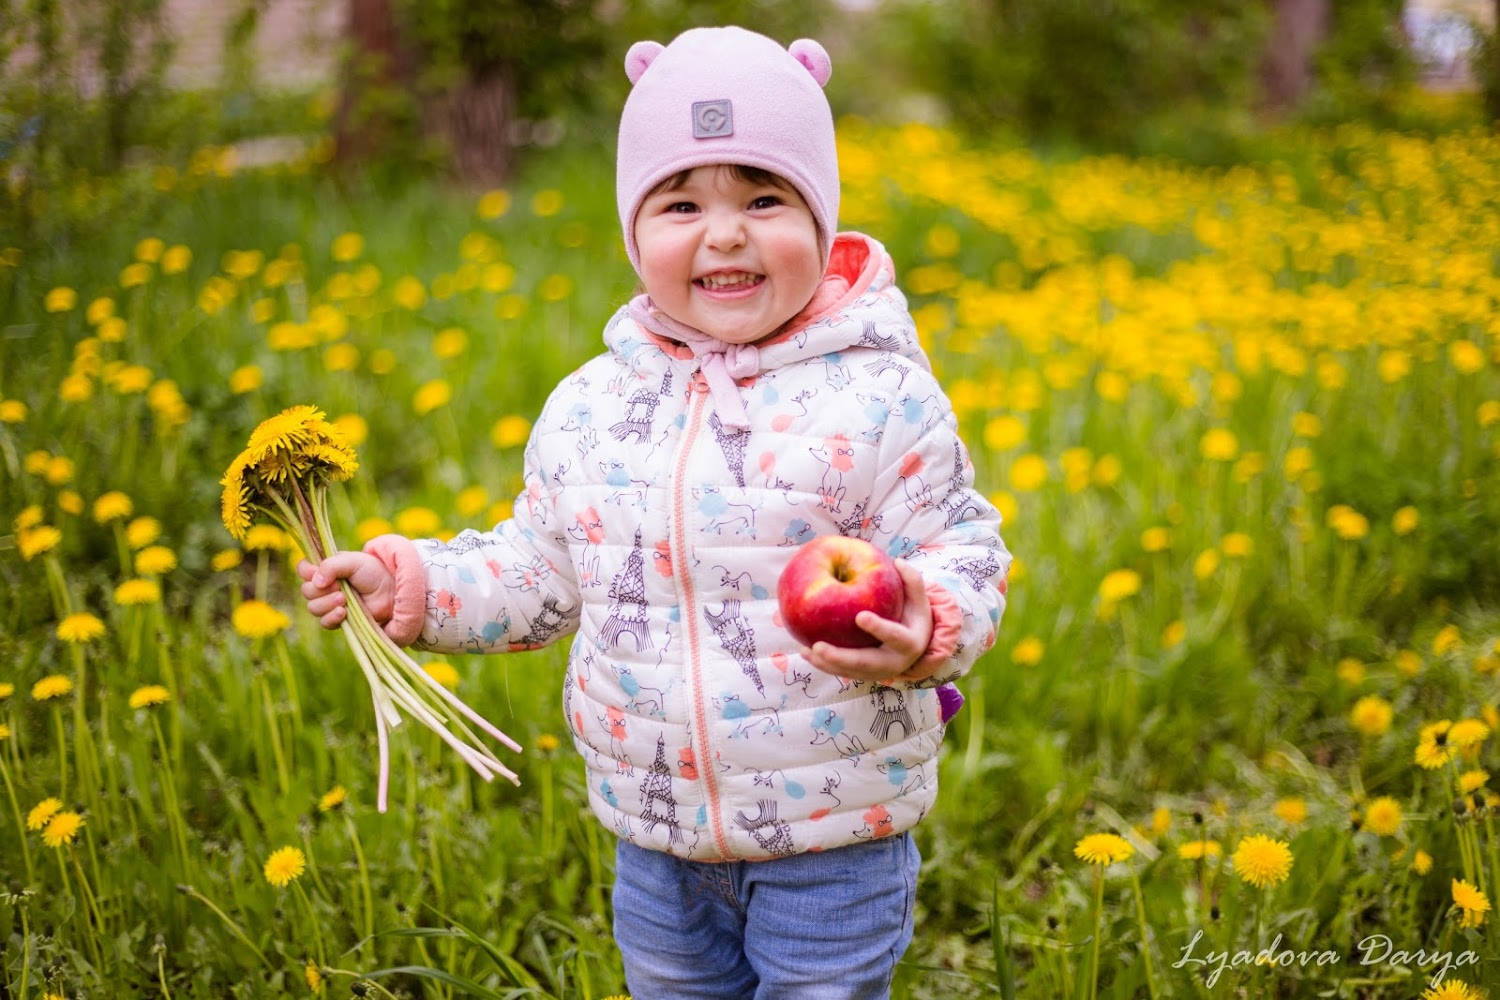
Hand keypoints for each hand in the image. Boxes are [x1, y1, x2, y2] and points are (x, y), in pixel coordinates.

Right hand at [296, 552, 395, 629]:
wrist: (392, 593)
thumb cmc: (374, 573)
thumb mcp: (353, 562)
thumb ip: (331, 566)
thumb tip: (316, 581)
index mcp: (327, 569)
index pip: (303, 569)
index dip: (307, 572)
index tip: (318, 572)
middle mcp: (326, 586)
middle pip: (306, 591)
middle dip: (320, 590)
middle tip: (339, 587)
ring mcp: (331, 603)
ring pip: (313, 608)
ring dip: (327, 603)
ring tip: (344, 599)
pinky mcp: (339, 619)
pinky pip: (325, 622)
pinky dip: (332, 617)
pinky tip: (343, 613)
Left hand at [799, 561, 936, 682]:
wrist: (916, 647)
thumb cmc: (913, 616)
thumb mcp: (919, 600)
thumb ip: (912, 581)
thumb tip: (897, 562)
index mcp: (909, 643)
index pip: (895, 636)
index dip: (879, 628)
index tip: (860, 616)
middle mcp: (894, 663)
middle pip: (865, 663)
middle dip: (840, 657)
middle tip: (818, 646)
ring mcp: (878, 673)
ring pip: (850, 671)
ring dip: (826, 664)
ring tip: (806, 650)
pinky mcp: (864, 675)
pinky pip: (842, 671)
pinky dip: (823, 664)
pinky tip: (804, 652)